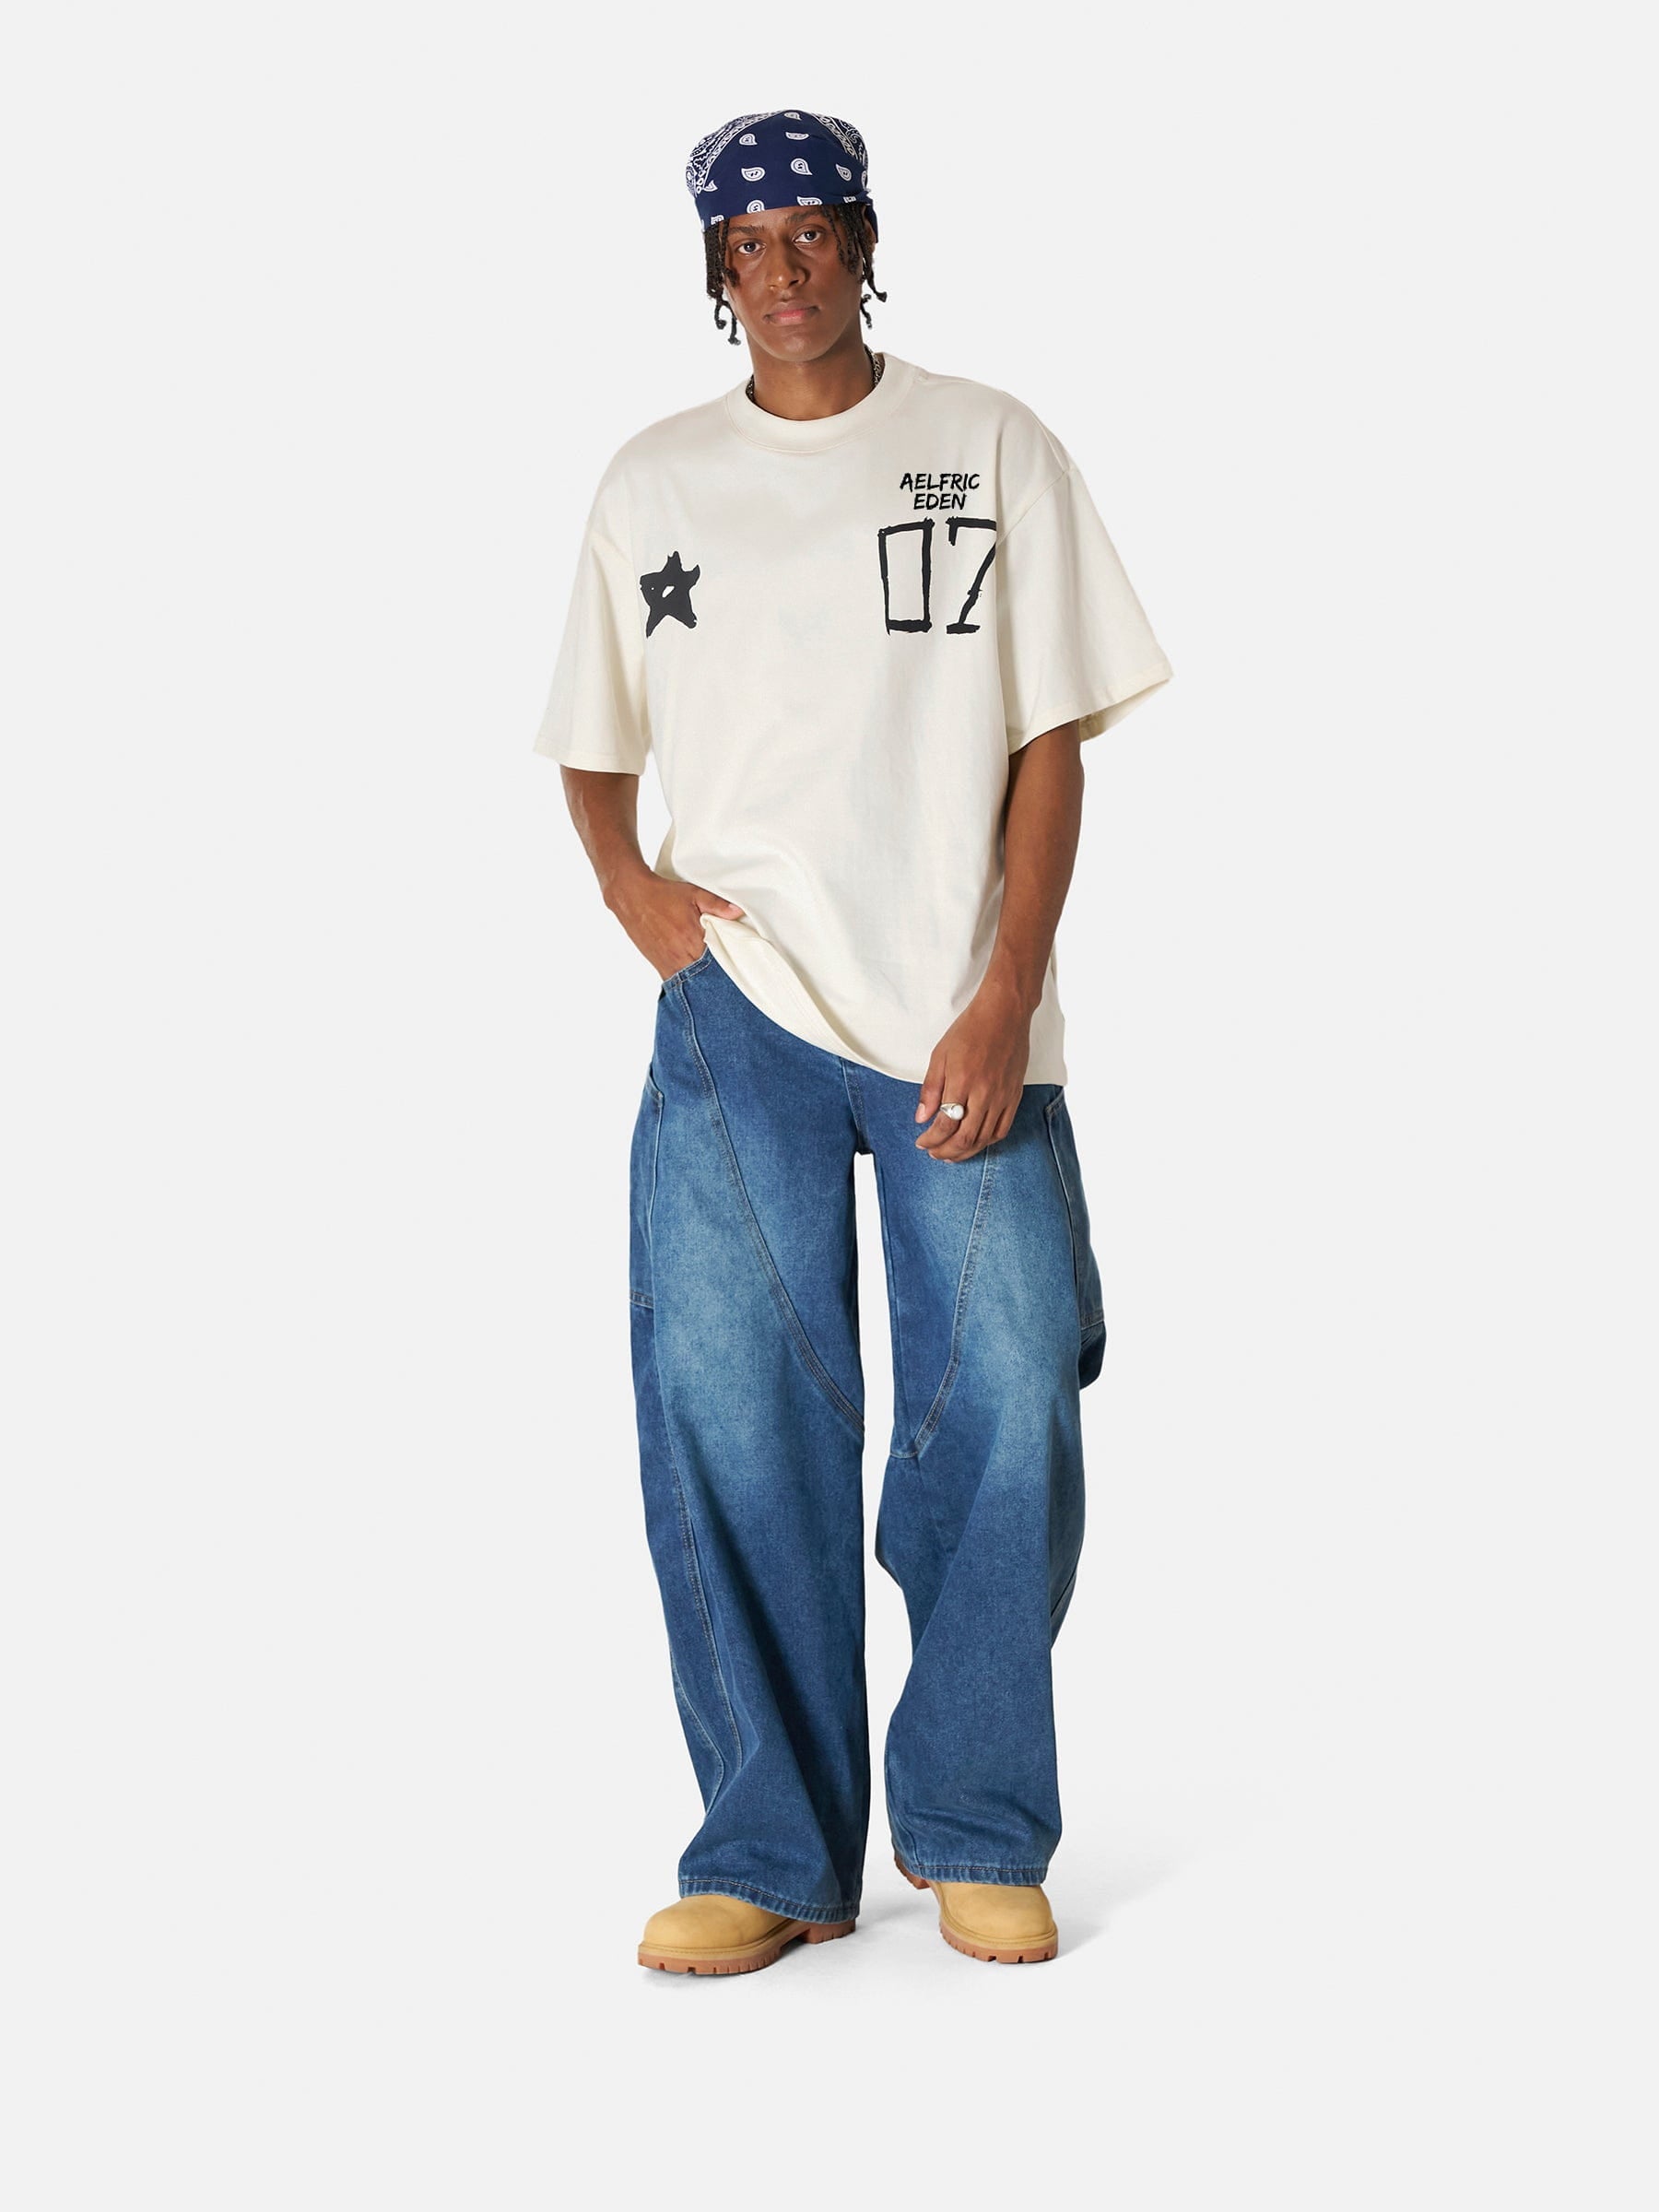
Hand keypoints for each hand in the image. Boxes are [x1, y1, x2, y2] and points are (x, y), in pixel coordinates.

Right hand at [603, 864, 743, 979]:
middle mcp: (680, 956)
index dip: (728, 966)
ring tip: (710, 976)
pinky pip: (675, 980)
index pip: (718, 962)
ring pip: (690, 982)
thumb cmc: (662, 895)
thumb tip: (737, 911)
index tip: (735, 967)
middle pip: (706, 976)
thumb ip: (717, 904)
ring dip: (700, 979)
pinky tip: (692, 974)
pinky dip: (685, 979)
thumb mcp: (694, 894)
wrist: (631, 897)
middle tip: (725, 977)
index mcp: (692, 940)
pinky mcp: (658, 965)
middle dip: (716, 976)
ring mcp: (668, 963)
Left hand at [914, 975, 1032, 1161]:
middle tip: (934, 1153)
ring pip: (984, 1138)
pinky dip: (988, 1141)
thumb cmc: (969, 1030)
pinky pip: (1003, 1129)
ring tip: (951, 1154)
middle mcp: (984, 1093)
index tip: (921, 1142)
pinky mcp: (1015, 1096)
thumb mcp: (940, 1055)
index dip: (931, 1140)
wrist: (1004, 1014)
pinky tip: (976, 1142)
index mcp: (962, 1082)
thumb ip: (930, 1089)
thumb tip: (921, 1118)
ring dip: (965, 1151)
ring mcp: (1002, 1096)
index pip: (945, 1125)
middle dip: (946, 1151)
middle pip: (965, 1138)